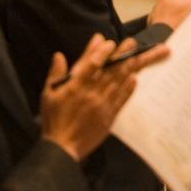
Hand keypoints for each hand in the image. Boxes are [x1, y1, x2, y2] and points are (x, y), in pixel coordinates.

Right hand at [40, 33, 168, 162]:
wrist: (62, 148)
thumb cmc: (54, 119)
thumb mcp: (48, 94)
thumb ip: (55, 73)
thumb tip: (59, 55)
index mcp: (76, 85)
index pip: (92, 63)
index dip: (102, 51)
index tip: (109, 42)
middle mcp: (91, 92)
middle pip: (111, 69)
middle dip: (123, 54)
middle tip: (132, 42)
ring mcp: (102, 104)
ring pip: (119, 81)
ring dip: (131, 67)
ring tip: (142, 55)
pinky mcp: (109, 116)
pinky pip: (122, 100)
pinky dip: (129, 89)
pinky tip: (135, 79)